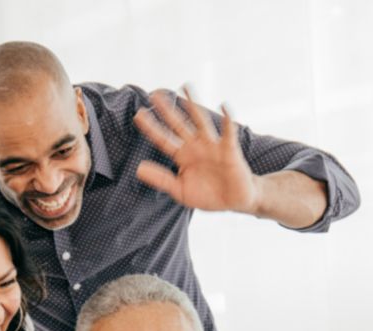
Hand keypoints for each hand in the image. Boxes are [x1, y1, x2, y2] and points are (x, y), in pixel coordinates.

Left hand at [134, 86, 259, 213]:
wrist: (234, 201)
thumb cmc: (208, 195)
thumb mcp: (180, 190)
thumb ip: (161, 179)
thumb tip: (139, 168)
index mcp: (183, 156)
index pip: (164, 139)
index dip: (151, 127)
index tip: (138, 114)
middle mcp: (196, 146)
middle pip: (179, 124)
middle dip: (167, 110)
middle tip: (154, 94)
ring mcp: (212, 146)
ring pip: (200, 121)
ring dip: (193, 105)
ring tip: (185, 87)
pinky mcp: (229, 150)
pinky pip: (228, 134)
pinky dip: (227, 119)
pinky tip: (223, 106)